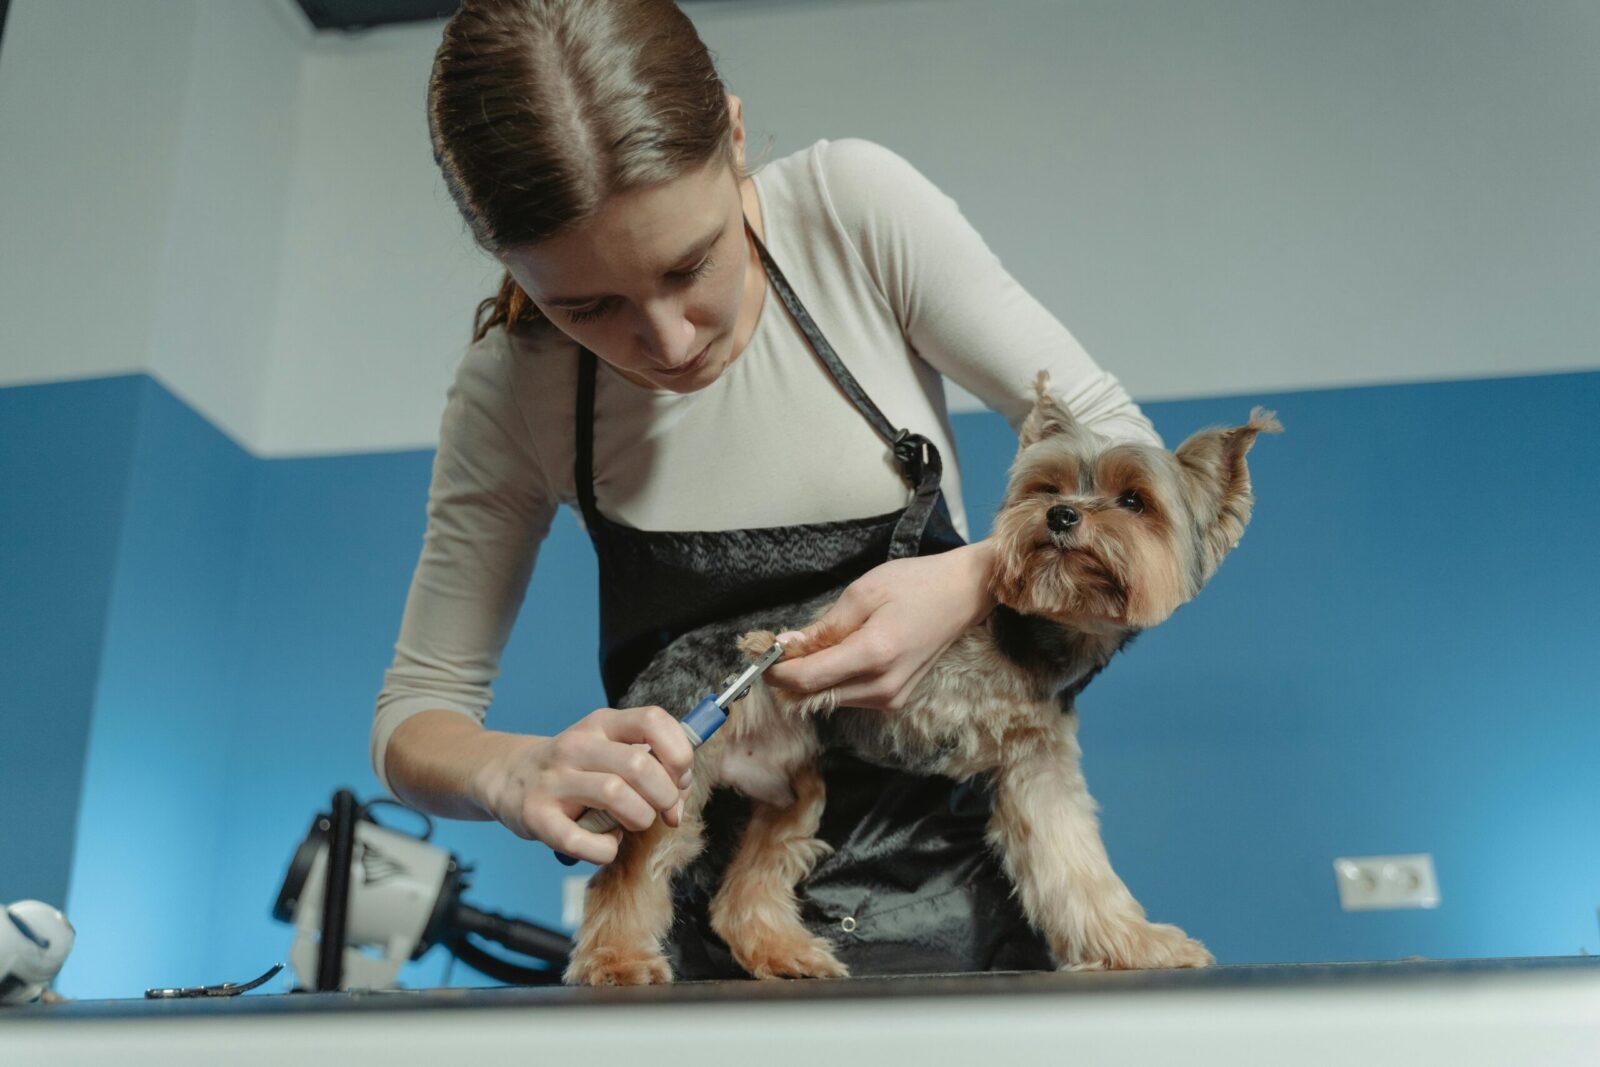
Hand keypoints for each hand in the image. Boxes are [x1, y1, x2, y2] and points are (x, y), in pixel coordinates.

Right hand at [471, 706, 695, 864]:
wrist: (507, 776)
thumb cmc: (573, 768)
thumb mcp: (607, 747)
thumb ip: (648, 761)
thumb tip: (682, 791)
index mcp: (601, 724)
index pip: (653, 720)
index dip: (679, 752)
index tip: (680, 778)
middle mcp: (577, 745)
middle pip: (640, 764)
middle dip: (665, 796)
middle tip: (663, 811)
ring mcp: (554, 780)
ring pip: (616, 795)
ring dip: (639, 819)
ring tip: (633, 823)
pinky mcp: (536, 816)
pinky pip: (583, 841)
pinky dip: (606, 849)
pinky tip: (605, 844)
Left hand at [761, 540, 998, 710]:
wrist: (962, 595)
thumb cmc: (916, 585)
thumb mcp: (863, 593)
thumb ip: (824, 626)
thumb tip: (786, 645)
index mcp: (874, 655)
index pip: (808, 679)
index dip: (776, 671)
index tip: (760, 655)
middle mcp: (883, 686)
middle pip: (815, 695)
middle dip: (789, 675)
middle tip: (776, 648)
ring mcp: (891, 697)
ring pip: (830, 698)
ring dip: (811, 679)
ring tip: (807, 647)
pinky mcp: (895, 699)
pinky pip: (849, 696)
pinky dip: (833, 680)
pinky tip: (834, 655)